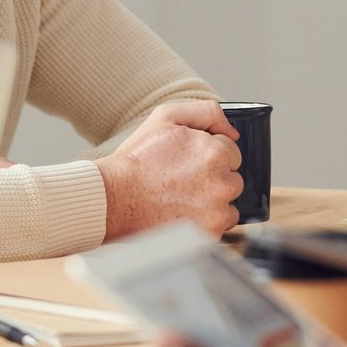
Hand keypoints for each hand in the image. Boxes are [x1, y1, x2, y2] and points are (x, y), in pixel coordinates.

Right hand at [97, 100, 241, 238]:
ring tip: (181, 199)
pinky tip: (182, 214)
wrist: (114, 198)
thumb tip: (232, 131)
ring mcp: (217, 211)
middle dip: (213, 179)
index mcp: (215, 152)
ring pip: (229, 204)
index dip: (208, 156)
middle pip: (232, 179)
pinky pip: (220, 227)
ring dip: (212, 202)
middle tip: (182, 181)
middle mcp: (221, 182)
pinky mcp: (209, 233)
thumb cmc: (137, 160)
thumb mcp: (165, 117)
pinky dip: (206, 222)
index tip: (189, 163)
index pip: (231, 153)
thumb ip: (206, 113)